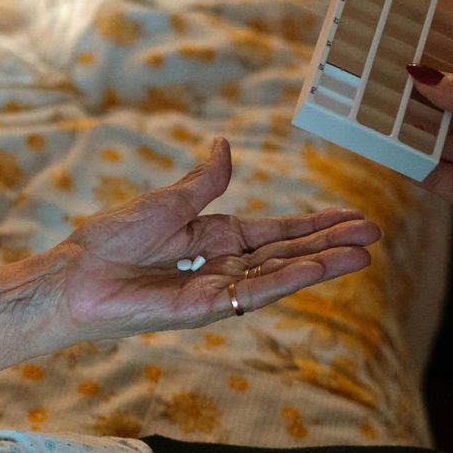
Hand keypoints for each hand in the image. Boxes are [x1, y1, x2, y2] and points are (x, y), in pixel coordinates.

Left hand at [56, 138, 380, 335]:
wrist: (76, 274)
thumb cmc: (111, 238)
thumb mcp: (168, 201)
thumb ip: (205, 181)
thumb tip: (224, 145)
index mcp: (216, 237)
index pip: (278, 231)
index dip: (317, 224)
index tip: (353, 218)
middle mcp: (225, 265)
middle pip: (290, 252)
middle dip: (333, 244)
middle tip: (375, 235)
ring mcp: (219, 288)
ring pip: (281, 273)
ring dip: (323, 264)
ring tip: (364, 255)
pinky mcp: (206, 307)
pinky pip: (254, 291)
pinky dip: (288, 279)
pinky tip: (318, 268)